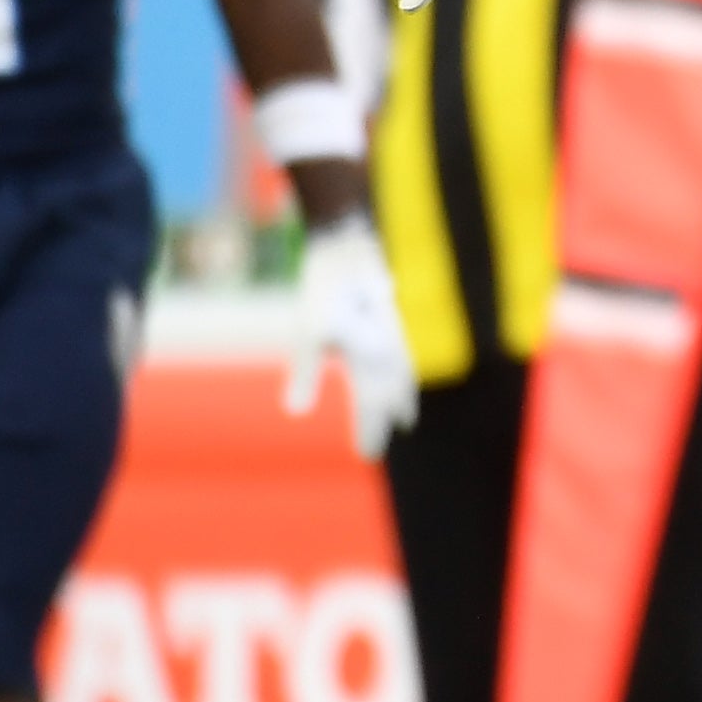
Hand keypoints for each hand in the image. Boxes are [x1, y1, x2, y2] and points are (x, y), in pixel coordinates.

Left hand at [290, 211, 415, 453]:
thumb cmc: (326, 289)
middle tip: (382, 445)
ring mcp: (393, 333)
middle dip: (385, 419)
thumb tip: (295, 413)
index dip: (369, 431)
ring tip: (406, 415)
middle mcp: (389, 350)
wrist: (347, 246)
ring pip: (402, 374)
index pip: (372, 405)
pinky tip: (401, 369)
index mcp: (372, 358)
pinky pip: (403, 355)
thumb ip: (306, 373)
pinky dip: (404, 372)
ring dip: (401, 397)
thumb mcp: (308, 332)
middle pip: (390, 393)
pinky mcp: (388, 319)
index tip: (368, 455)